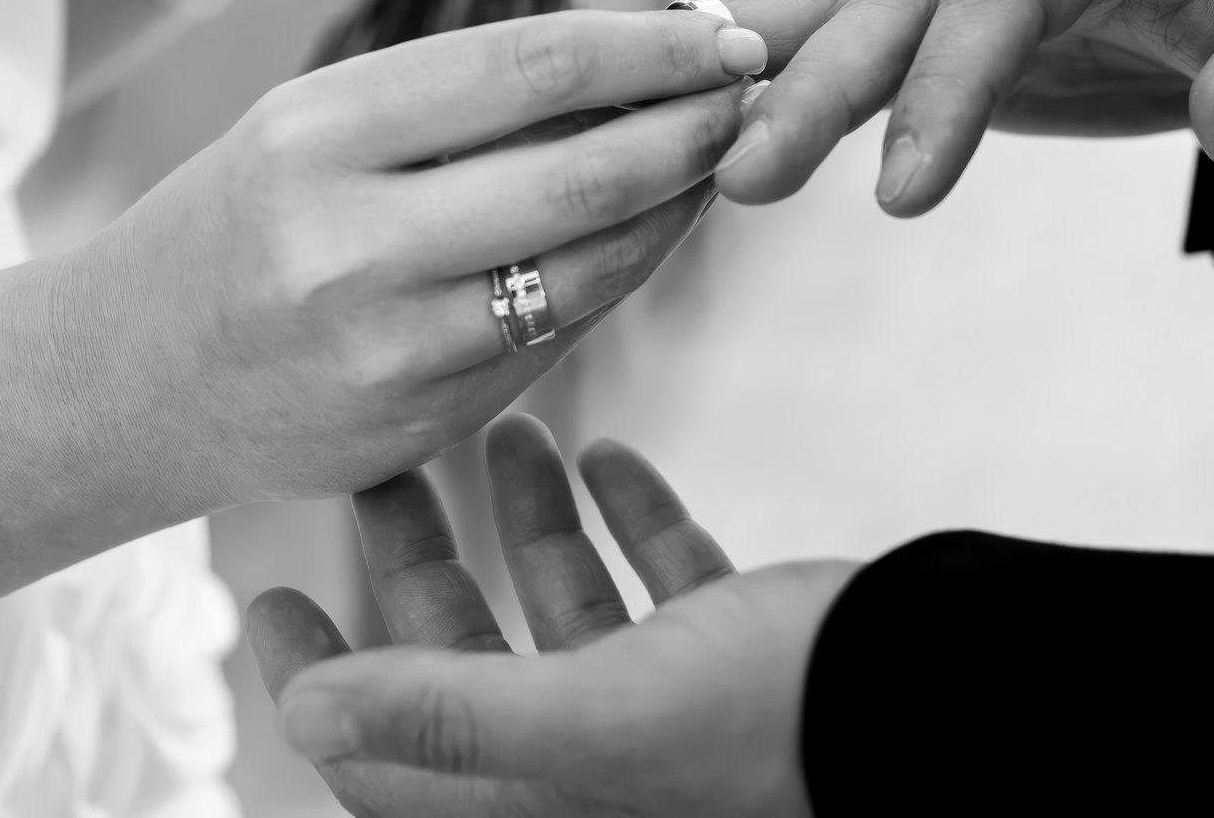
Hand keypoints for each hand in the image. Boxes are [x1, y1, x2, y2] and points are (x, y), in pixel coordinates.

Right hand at [64, 7, 768, 505]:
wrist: (120, 381)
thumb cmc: (244, 216)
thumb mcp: (314, 124)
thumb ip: (459, 97)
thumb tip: (643, 53)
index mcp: (319, 132)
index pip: (532, 66)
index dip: (653, 48)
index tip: (731, 31)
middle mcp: (348, 243)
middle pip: (584, 172)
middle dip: (695, 127)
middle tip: (760, 93)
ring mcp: (384, 349)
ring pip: (589, 266)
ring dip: (677, 206)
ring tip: (722, 156)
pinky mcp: (415, 426)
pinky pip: (556, 339)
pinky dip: (617, 276)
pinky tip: (648, 234)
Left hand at [246, 416, 850, 816]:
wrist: (949, 699)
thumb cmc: (780, 716)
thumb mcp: (599, 716)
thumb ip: (449, 713)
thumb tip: (303, 715)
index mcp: (543, 797)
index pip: (386, 754)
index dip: (317, 676)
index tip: (264, 593)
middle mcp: (596, 762)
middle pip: (465, 661)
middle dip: (417, 562)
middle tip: (381, 467)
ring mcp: (672, 711)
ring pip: (563, 611)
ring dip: (525, 523)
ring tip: (504, 431)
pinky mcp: (742, 661)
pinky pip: (661, 589)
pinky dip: (630, 524)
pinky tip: (613, 458)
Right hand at [720, 0, 1213, 212]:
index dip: (950, 85)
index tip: (903, 192)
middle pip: (900, 2)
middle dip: (819, 91)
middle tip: (744, 183)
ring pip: (850, 20)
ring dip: (771, 90)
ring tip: (694, 167)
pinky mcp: (941, 18)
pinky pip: (844, 41)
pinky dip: (770, 78)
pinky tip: (691, 121)